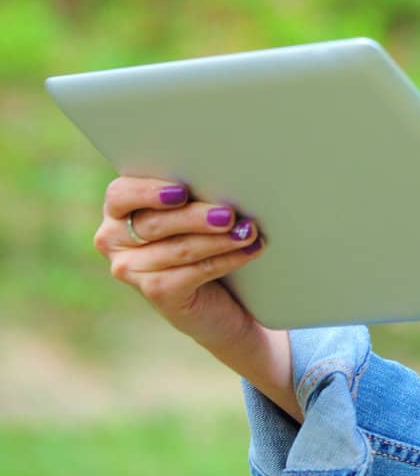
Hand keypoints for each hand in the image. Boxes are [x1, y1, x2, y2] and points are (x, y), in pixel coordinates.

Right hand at [94, 176, 265, 352]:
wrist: (215, 297)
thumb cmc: (200, 237)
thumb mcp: (190, 210)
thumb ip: (191, 194)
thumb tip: (221, 178)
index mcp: (118, 210)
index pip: (120, 195)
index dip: (148, 192)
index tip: (181, 192)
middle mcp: (114, 240)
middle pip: (154, 224)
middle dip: (196, 217)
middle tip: (228, 215)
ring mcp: (131, 270)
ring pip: (179, 249)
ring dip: (219, 239)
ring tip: (248, 231)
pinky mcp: (156, 292)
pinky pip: (194, 272)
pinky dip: (226, 259)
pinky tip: (248, 250)